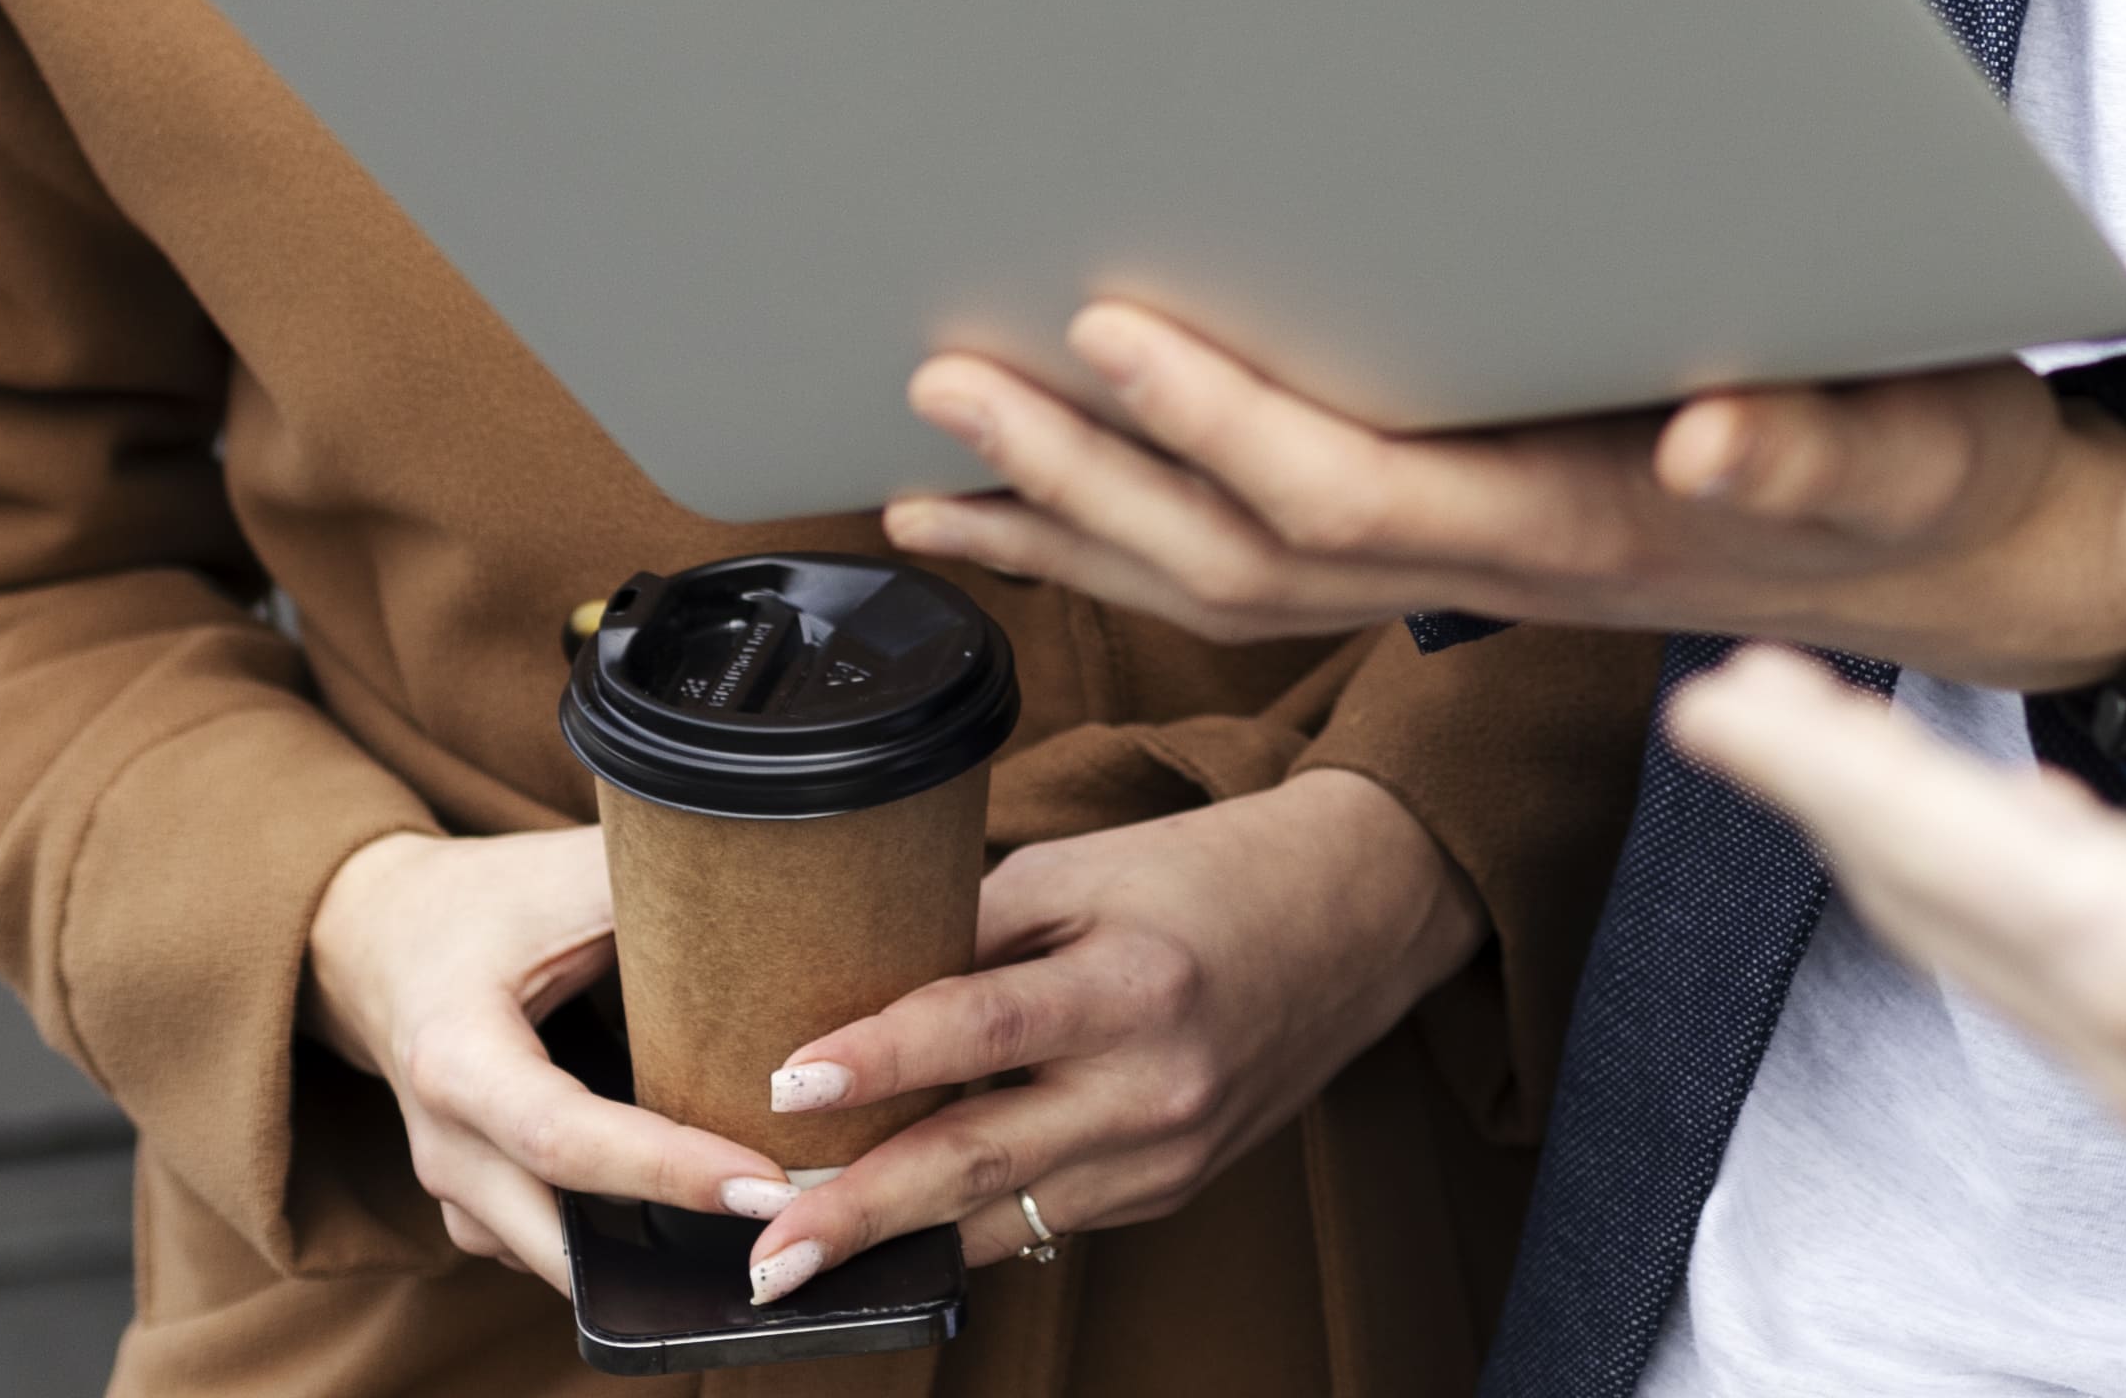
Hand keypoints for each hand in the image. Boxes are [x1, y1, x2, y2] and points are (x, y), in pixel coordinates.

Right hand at [299, 823, 764, 1290]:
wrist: (382, 938)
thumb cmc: (487, 903)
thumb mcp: (568, 877)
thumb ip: (664, 888)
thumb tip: (787, 896)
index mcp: (457, 1058)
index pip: (564, 1138)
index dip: (664, 1168)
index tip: (764, 1181)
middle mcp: (444, 1143)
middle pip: (553, 1232)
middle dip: (667, 1250)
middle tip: (788, 1229)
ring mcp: (452, 1188)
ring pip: (552, 1257)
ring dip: (643, 1263)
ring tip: (761, 1237)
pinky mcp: (474, 1205)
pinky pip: (548, 1248)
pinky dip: (617, 1250)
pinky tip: (699, 1223)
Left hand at [723, 769, 1480, 1303]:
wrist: (1359, 917)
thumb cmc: (1213, 874)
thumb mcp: (1089, 869)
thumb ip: (976, 929)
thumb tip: (856, 992)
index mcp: (1134, 984)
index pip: (982, 1028)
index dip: (879, 1058)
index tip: (783, 1086)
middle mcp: (1154, 1085)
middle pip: (979, 1161)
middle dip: (860, 1213)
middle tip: (766, 1254)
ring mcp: (1166, 1152)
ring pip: (1004, 1214)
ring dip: (898, 1236)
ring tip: (798, 1258)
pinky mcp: (1168, 1186)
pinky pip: (1048, 1213)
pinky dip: (970, 1219)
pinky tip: (902, 1224)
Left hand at [887, 304, 2125, 685]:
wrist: (1961, 555)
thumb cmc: (1930, 459)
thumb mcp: (1914, 439)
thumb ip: (1813, 443)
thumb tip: (1713, 439)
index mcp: (1578, 526)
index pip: (1359, 494)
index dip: (1225, 421)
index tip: (1112, 329)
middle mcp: (1493, 575)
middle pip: (1244, 557)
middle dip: (1088, 471)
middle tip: (948, 374)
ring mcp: (1466, 587)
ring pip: (1226, 585)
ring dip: (1073, 524)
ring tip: (933, 458)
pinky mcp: (1463, 560)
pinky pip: (1258, 579)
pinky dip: (1130, 547)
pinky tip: (1051, 502)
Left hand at [1671, 436, 2125, 1384]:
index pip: (1920, 829)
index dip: (1806, 751)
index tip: (1716, 696)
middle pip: (1939, 918)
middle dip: (1842, 810)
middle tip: (1764, 730)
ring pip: (2016, 981)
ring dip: (1938, 880)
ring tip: (1900, 796)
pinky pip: (2103, 1029)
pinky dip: (2048, 940)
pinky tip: (2099, 897)